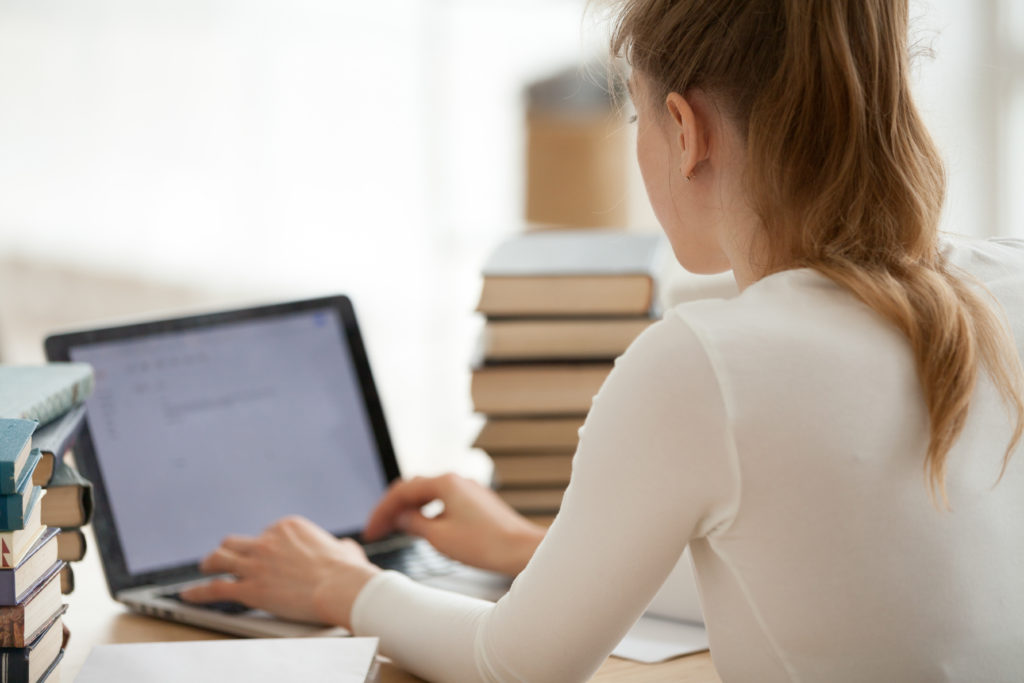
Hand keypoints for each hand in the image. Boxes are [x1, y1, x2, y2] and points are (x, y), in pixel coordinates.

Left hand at [180, 515, 379, 629]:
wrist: (340, 586)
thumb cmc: (347, 572)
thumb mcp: (347, 549)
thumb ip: (340, 547)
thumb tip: (345, 548)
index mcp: (289, 527)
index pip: (266, 534)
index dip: (264, 547)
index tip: (266, 557)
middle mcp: (268, 540)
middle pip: (237, 542)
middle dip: (232, 550)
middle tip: (226, 557)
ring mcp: (256, 564)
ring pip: (220, 559)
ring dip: (210, 563)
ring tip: (203, 569)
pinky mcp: (249, 588)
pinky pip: (215, 588)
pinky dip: (198, 592)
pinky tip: (189, 595)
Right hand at [363, 474, 545, 574]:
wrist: (521, 550)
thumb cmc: (486, 544)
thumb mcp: (439, 537)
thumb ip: (414, 523)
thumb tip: (400, 517)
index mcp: (445, 483)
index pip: (401, 492)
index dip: (382, 512)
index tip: (372, 531)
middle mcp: (457, 481)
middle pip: (414, 490)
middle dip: (393, 510)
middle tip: (378, 531)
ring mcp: (468, 490)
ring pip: (429, 496)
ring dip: (409, 511)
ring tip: (395, 530)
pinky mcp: (477, 503)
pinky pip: (444, 503)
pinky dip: (427, 513)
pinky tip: (424, 529)